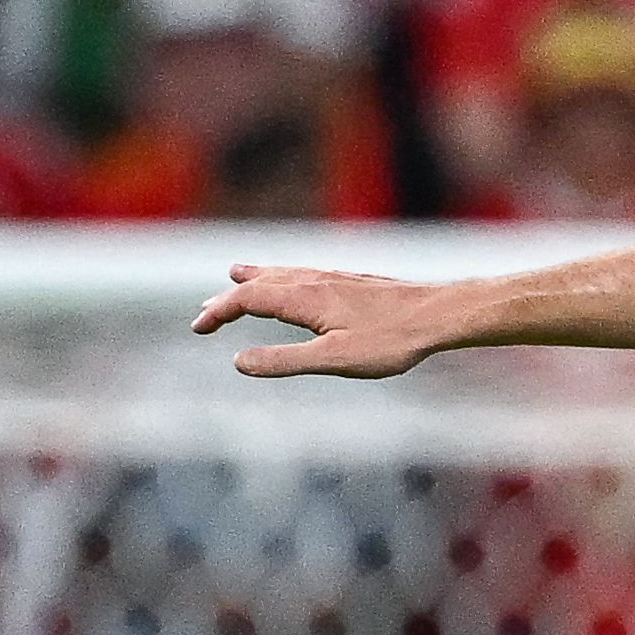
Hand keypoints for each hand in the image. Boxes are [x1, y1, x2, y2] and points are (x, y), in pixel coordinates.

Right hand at [203, 265, 448, 377]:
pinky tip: (295, 280)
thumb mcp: (333, 360)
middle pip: (259, 284)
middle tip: (204, 313)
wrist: (437, 314)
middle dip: (229, 298)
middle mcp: (313, 280)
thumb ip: (285, 361)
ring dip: (254, 279)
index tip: (198, 328)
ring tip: (235, 276)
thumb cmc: (390, 341)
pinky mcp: (351, 282)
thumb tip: (239, 362)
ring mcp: (333, 278)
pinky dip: (283, 275)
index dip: (218, 312)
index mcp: (303, 298)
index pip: (246, 299)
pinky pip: (304, 272)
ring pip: (283, 273)